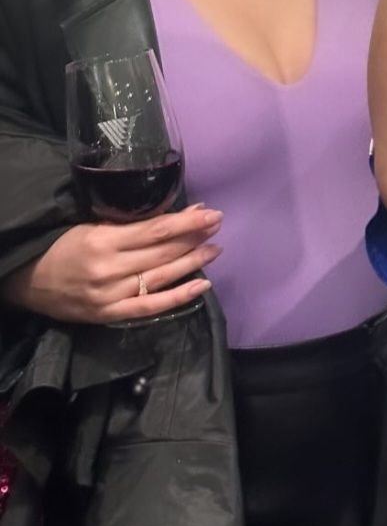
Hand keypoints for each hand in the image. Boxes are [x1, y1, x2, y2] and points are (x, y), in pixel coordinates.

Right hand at [2, 204, 223, 323]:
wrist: (29, 283)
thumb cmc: (62, 248)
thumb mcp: (89, 226)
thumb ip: (127, 225)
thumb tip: (170, 215)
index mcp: (103, 240)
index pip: (155, 230)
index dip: (186, 221)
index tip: (209, 211)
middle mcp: (110, 268)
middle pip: (163, 252)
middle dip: (195, 236)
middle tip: (217, 224)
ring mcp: (112, 294)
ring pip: (162, 277)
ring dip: (193, 262)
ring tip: (215, 249)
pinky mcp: (112, 314)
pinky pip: (152, 307)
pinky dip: (180, 297)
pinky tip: (202, 285)